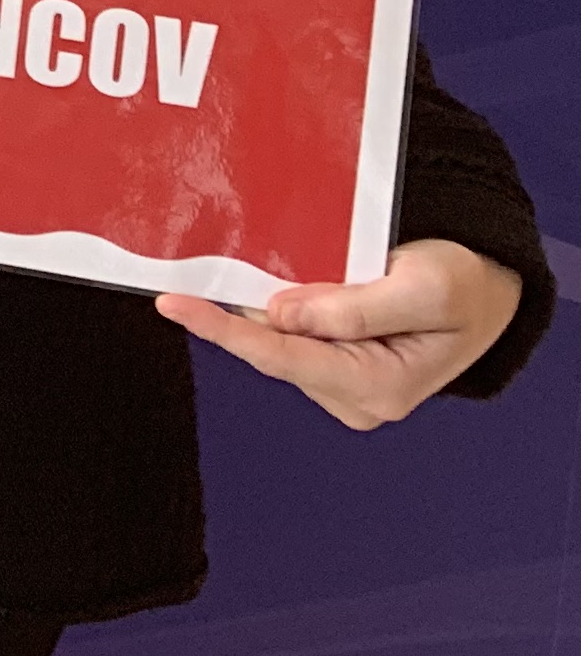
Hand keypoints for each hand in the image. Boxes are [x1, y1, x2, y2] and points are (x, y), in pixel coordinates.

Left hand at [155, 238, 527, 429]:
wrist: (481, 289)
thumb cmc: (463, 286)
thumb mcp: (425, 287)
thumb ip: (354, 307)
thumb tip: (277, 315)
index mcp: (379, 387)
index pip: (283, 358)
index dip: (224, 330)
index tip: (173, 303)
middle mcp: (353, 396)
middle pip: (272, 345)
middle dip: (242, 305)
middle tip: (224, 259)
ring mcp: (340, 383)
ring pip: (276, 335)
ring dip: (262, 298)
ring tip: (279, 264)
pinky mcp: (332, 362)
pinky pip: (288, 329)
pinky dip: (276, 299)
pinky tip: (274, 275)